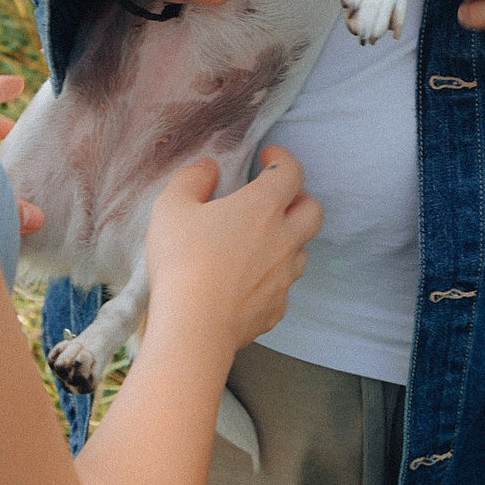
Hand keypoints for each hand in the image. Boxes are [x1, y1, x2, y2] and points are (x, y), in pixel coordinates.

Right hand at [144, 148, 321, 354]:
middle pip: (312, 211)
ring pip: (301, 251)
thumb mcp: (172, 208)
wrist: (194, 328)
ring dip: (287, 240)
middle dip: (299, 198)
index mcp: (263, 208)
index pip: (291, 172)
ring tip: (259, 242)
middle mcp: (283, 240)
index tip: (268, 157)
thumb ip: (191, 180)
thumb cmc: (182, 262)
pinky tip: (247, 280)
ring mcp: (284, 277)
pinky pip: (283, 287)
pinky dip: (272, 277)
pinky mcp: (276, 308)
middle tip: (274, 199)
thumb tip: (207, 168)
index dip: (283, 159)